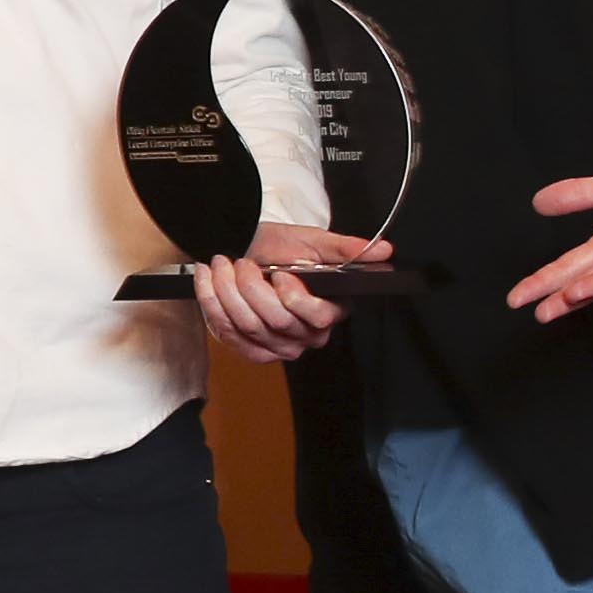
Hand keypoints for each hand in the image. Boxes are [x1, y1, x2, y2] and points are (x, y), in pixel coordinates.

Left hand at [193, 225, 385, 362]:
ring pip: (248, 326)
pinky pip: (227, 333)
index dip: (294, 297)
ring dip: (227, 289)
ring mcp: (277, 347)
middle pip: (276, 321)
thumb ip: (347, 249)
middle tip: (242, 262)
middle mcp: (307, 335)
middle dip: (251, 286)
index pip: (317, 318)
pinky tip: (209, 278)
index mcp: (330, 311)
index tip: (280, 273)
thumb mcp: (316, 242)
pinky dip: (211, 301)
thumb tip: (384, 250)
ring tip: (222, 263)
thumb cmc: (282, 248)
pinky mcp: (250, 349)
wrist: (247, 250)